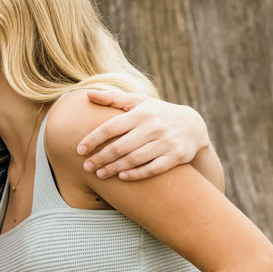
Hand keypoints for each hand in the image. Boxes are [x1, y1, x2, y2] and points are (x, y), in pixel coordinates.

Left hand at [78, 91, 208, 180]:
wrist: (193, 126)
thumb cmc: (157, 113)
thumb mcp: (138, 102)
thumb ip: (113, 99)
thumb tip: (87, 94)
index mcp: (141, 113)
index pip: (111, 127)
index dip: (93, 140)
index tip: (79, 150)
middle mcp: (153, 126)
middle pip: (120, 146)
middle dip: (101, 158)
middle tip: (86, 167)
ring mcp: (166, 142)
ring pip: (135, 159)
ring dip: (114, 168)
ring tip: (100, 174)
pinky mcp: (176, 156)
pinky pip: (153, 168)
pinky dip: (137, 174)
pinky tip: (122, 177)